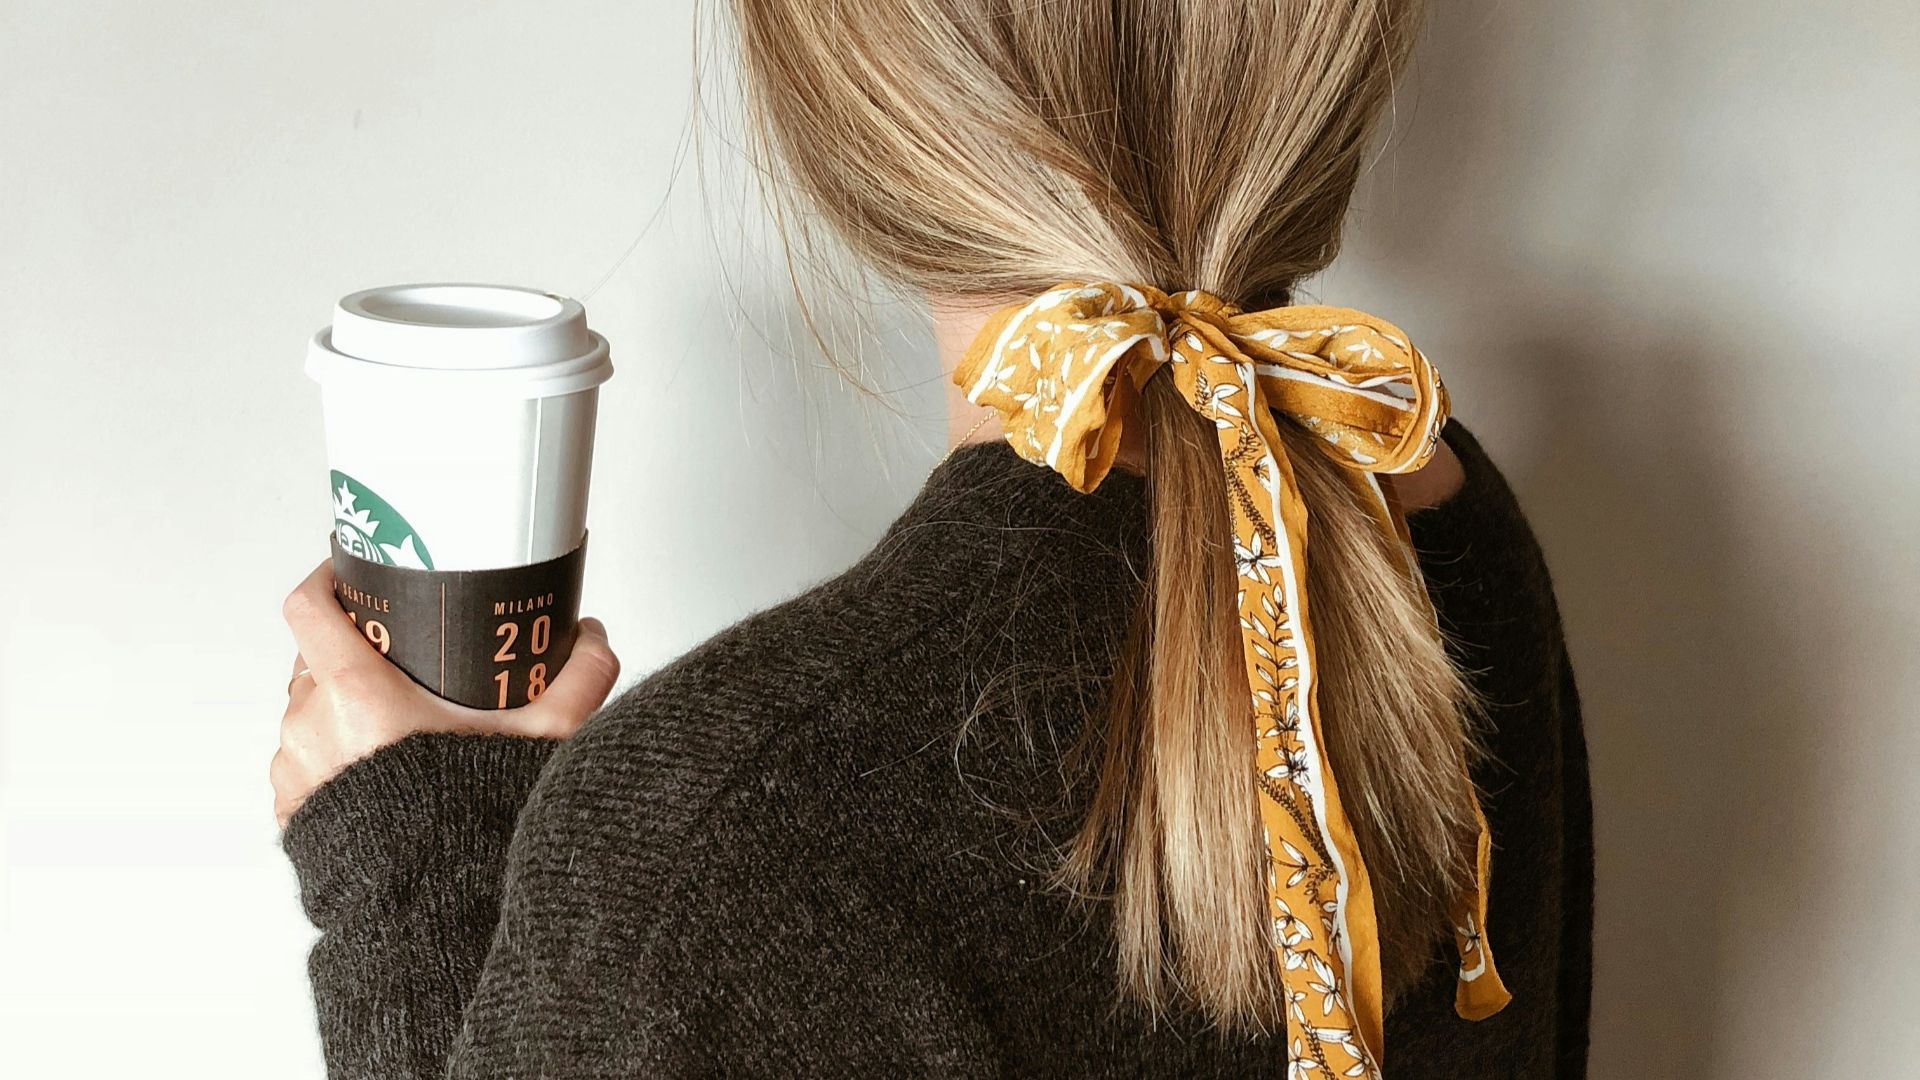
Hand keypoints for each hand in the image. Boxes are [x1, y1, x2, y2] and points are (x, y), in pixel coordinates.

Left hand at [272, 559, 620, 828]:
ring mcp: (294, 769)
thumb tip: (592, 638)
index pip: (310, 606)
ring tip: (398, 728)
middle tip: (402, 664)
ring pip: (308, 713)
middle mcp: (311, 724)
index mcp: (357, 693)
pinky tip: (378, 773)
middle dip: (352, 654)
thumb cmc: (471, 823)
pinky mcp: (290, 810)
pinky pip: (304, 764)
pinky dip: (333, 759)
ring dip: (341, 711)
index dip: (326, 579)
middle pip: (315, 660)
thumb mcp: (544, 739)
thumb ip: (578, 679)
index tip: (350, 573)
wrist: (433, 907)